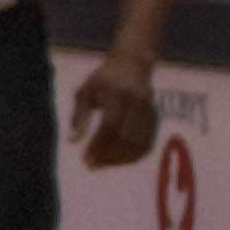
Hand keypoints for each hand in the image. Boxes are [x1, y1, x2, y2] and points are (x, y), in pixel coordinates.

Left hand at [70, 52, 158, 169]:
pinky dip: (131, 158)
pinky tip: (115, 160)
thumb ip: (79, 115)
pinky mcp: (155, 119)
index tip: (85, 158)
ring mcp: (150, 110)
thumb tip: (73, 142)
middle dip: (108, 156)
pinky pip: (146, 146)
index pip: (110, 124)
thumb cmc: (102, 80)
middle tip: (90, 165)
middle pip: (126, 138)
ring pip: (138, 145)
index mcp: (118, 91)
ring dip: (119, 160)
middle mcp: (137, 101)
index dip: (98, 144)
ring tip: (100, 164)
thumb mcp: (85, 91)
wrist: (132, 64)